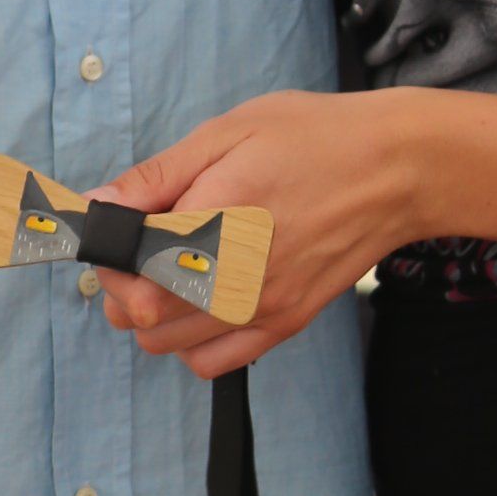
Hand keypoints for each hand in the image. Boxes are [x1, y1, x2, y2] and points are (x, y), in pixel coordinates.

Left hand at [93, 89, 426, 371]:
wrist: (398, 169)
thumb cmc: (313, 138)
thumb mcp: (227, 133)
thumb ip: (157, 177)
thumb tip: (98, 204)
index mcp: (218, 220)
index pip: (130, 267)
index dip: (107, 250)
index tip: (110, 229)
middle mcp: (239, 277)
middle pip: (139, 315)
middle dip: (119, 282)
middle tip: (135, 246)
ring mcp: (264, 308)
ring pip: (166, 344)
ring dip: (148, 314)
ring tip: (165, 271)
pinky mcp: (285, 323)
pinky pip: (212, 362)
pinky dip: (189, 342)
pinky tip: (199, 301)